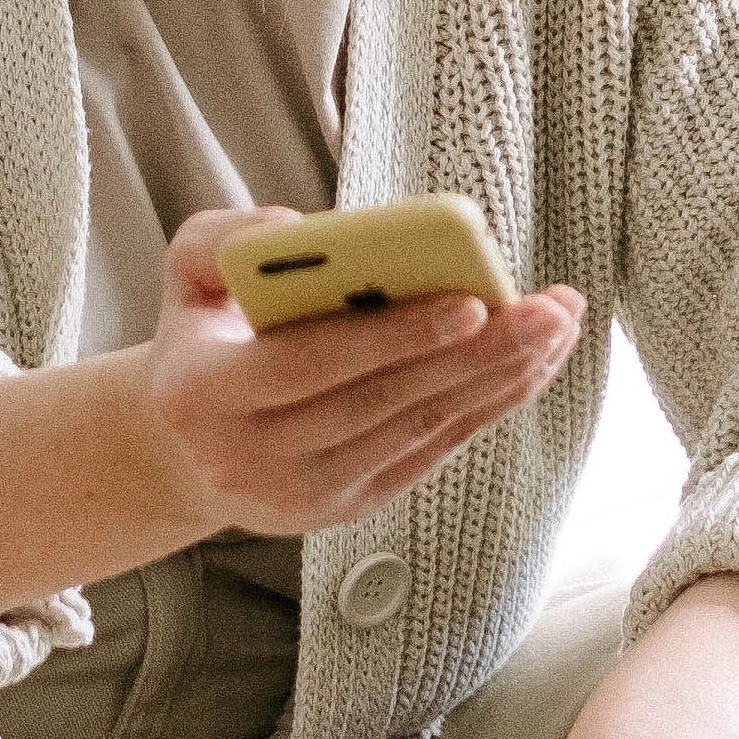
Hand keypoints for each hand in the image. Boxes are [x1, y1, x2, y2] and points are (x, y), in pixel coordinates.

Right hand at [134, 207, 581, 544]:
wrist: (182, 449)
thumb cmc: (201, 340)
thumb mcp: (185, 276)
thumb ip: (223, 241)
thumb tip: (305, 231)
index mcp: (202, 394)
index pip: (306, 365)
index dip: (389, 337)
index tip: (467, 301)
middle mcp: (251, 458)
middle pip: (378, 402)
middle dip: (472, 355)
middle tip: (545, 311)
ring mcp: (304, 493)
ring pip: (415, 428)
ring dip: (496, 377)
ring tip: (555, 325)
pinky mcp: (347, 507)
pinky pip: (429, 450)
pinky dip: (485, 406)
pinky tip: (531, 364)